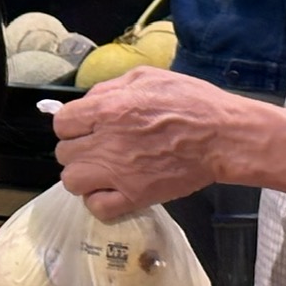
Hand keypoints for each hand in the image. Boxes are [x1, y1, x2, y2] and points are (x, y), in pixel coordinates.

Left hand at [54, 66, 251, 221]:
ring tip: (101, 170)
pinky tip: (112, 190)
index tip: (85, 127)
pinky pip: (97, 208)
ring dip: (83, 176)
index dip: (73, 124)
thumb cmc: (191, 102)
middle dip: (78, 149)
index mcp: (108, 108)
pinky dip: (100, 201)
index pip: (62, 123)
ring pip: (72, 182)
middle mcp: (107, 142)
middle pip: (64, 153)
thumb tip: (88, 102)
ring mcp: (119, 173)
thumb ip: (110, 87)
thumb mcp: (147, 77)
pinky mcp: (136, 197)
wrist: (223, 136)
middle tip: (97, 147)